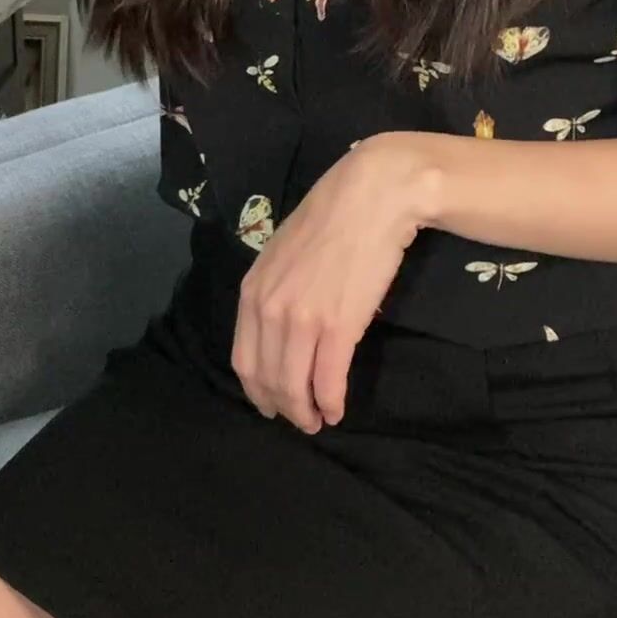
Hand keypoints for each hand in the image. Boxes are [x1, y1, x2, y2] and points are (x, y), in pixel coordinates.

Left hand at [231, 133, 433, 432]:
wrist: (372, 196)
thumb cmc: (333, 218)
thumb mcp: (285, 253)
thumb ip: (276, 290)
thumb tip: (283, 326)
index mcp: (252, 291)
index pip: (244, 360)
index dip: (258, 391)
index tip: (273, 405)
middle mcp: (269, 309)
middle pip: (267, 379)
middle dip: (282, 408)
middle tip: (300, 421)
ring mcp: (302, 319)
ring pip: (294, 386)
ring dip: (306, 412)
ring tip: (319, 421)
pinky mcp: (338, 326)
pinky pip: (327, 379)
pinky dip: (331, 402)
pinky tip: (337, 410)